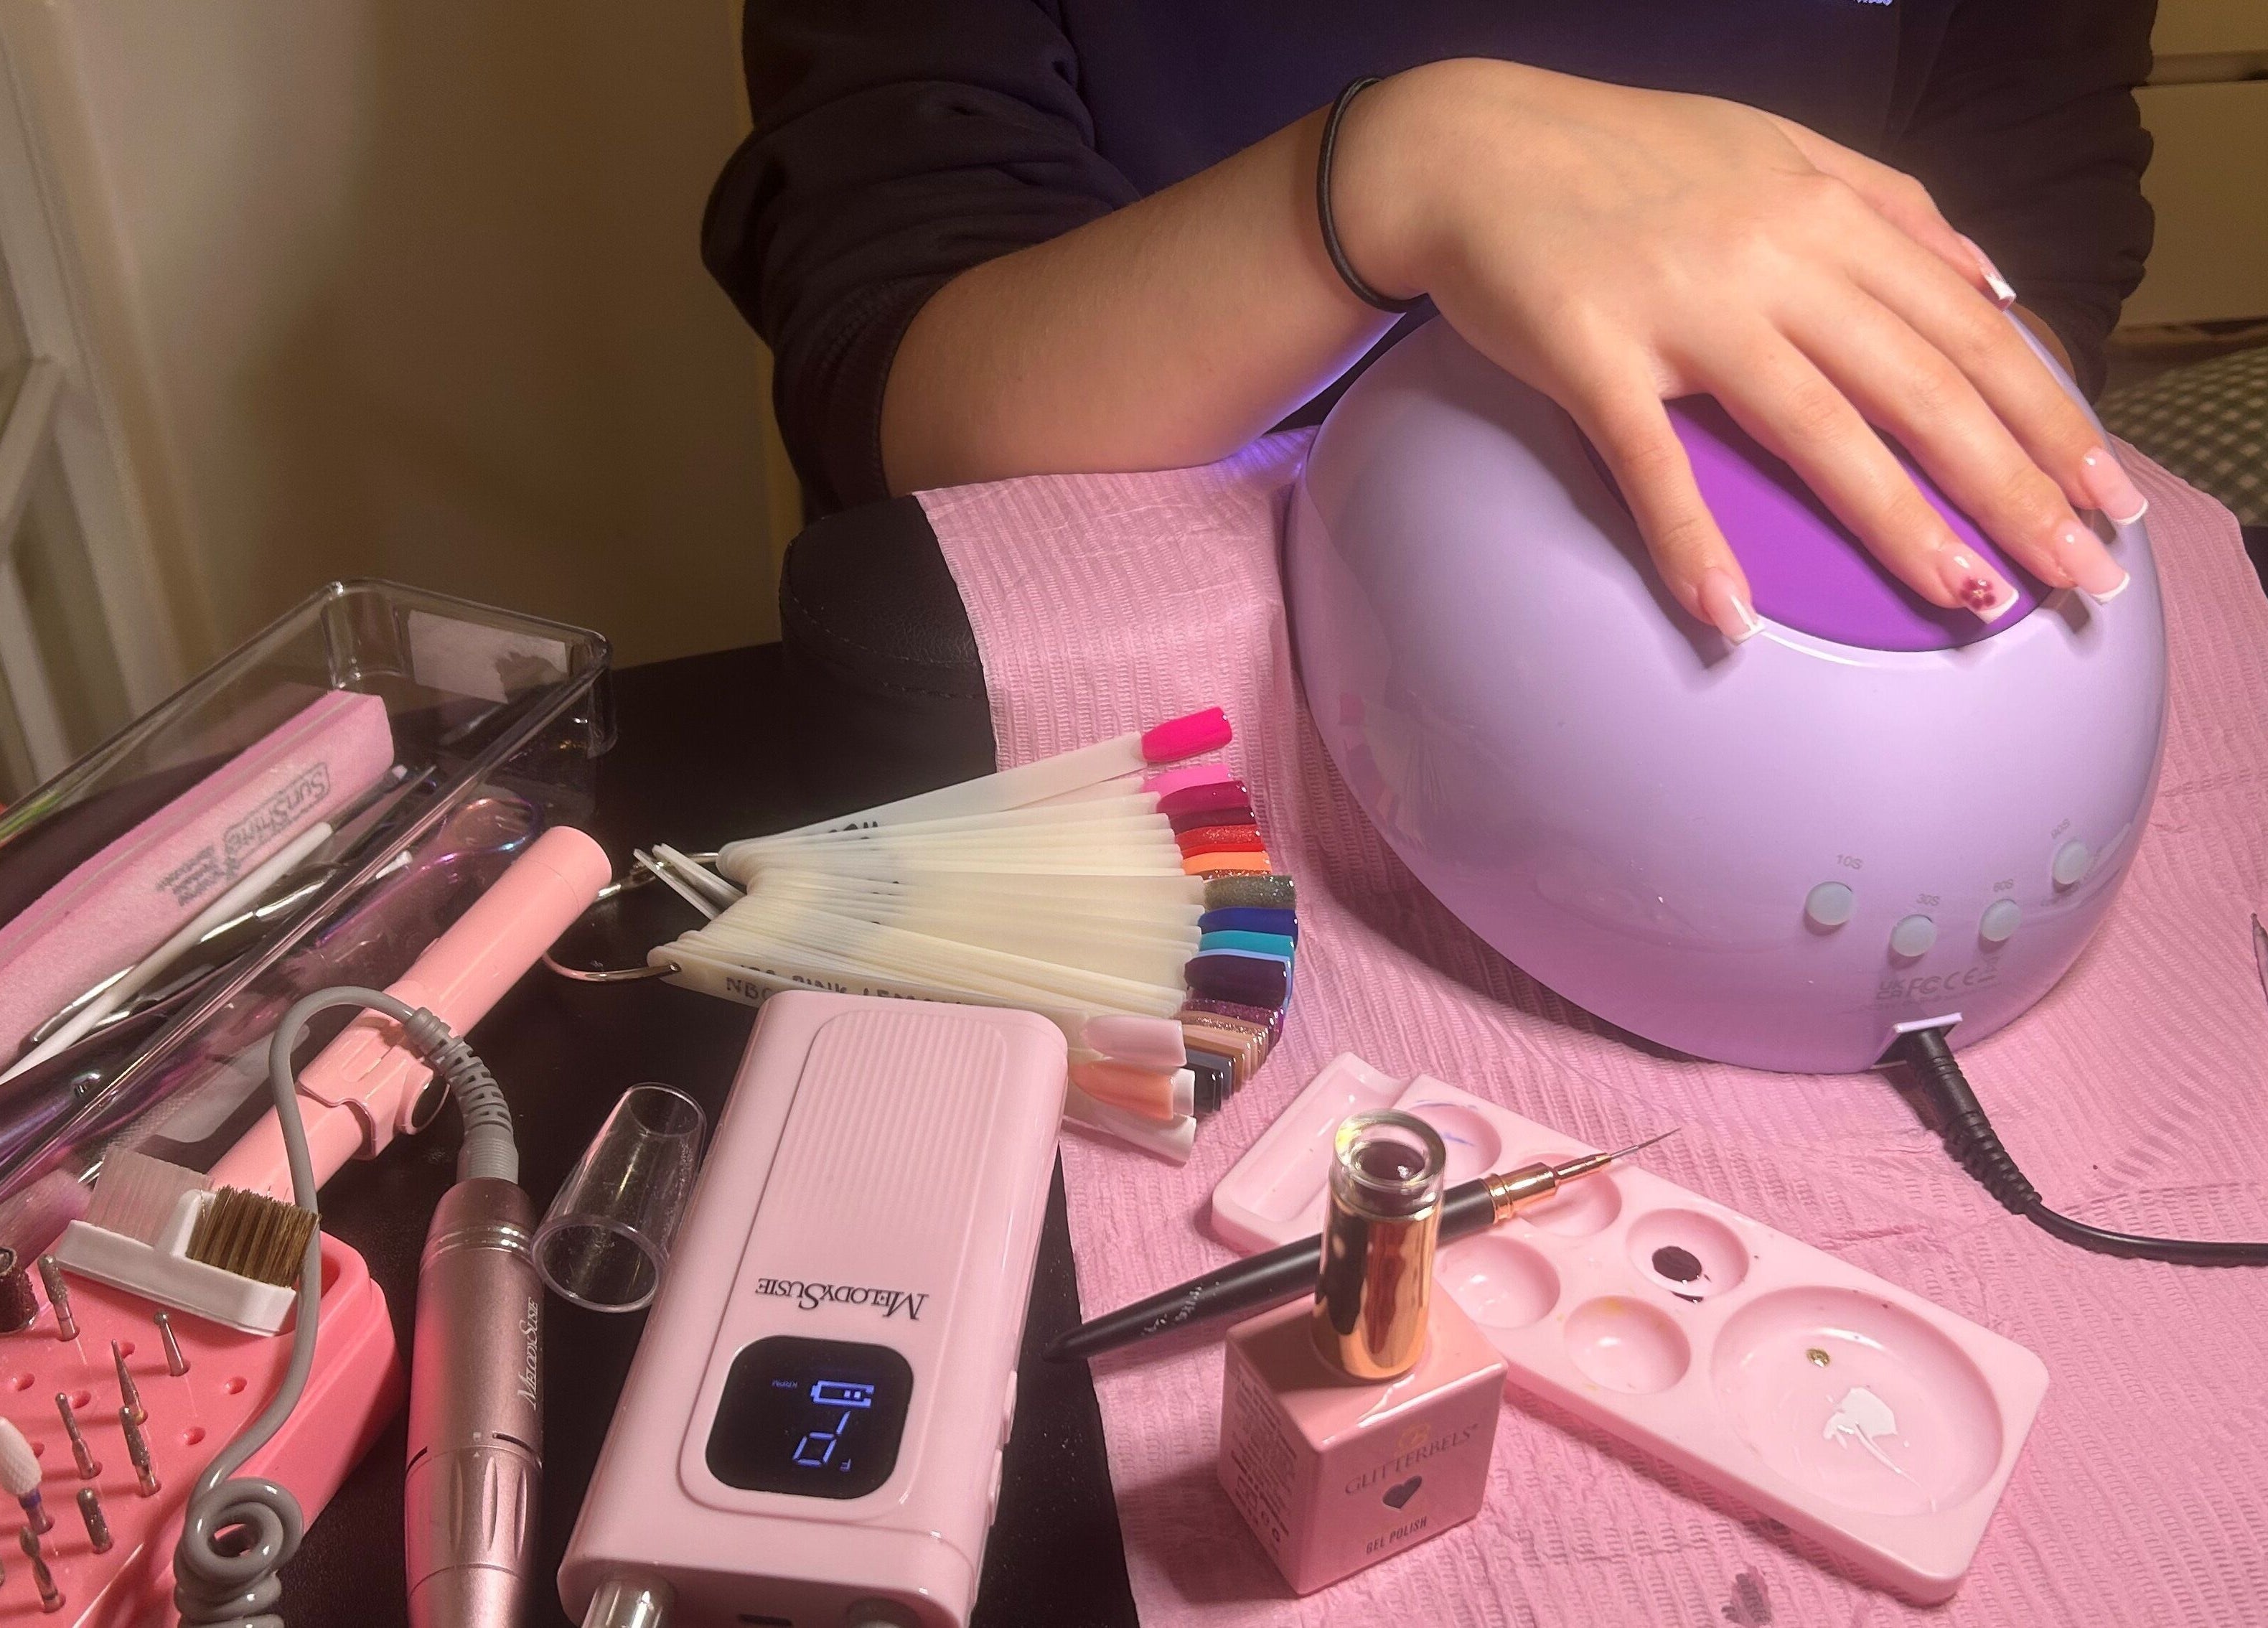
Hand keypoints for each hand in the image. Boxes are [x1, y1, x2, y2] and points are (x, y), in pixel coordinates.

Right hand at [1333, 60, 2140, 640]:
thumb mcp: (1776, 148)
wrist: (1469, 146)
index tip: (2107, 493)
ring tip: (1965, 599)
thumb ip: (1887, 206)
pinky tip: (1727, 616)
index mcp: (1826, 211)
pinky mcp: (1591, 354)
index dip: (2049, 414)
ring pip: (1817, 426)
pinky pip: (1650, 462)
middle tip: (2078, 575)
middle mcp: (1774, 256)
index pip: (1969, 326)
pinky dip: (1688, 540)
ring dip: (1898, 522)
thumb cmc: (1620, 156)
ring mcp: (1684, 307)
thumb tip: (1986, 278)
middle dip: (2014, 485)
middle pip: (1921, 385)